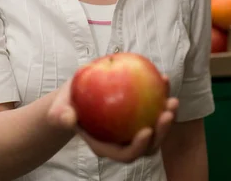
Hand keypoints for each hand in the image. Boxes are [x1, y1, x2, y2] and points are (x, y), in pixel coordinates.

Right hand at [47, 76, 178, 163]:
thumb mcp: (58, 109)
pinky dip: (160, 94)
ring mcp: (132, 128)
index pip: (126, 153)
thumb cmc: (66, 105)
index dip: (139, 147)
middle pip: (147, 145)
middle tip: (167, 112)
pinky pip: (152, 106)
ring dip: (167, 115)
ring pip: (156, 127)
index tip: (147, 130)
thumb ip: (61, 115)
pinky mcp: (138, 113)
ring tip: (172, 98)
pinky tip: (163, 78)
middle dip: (162, 132)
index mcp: (106, 145)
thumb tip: (69, 118)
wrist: (74, 96)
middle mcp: (122, 141)